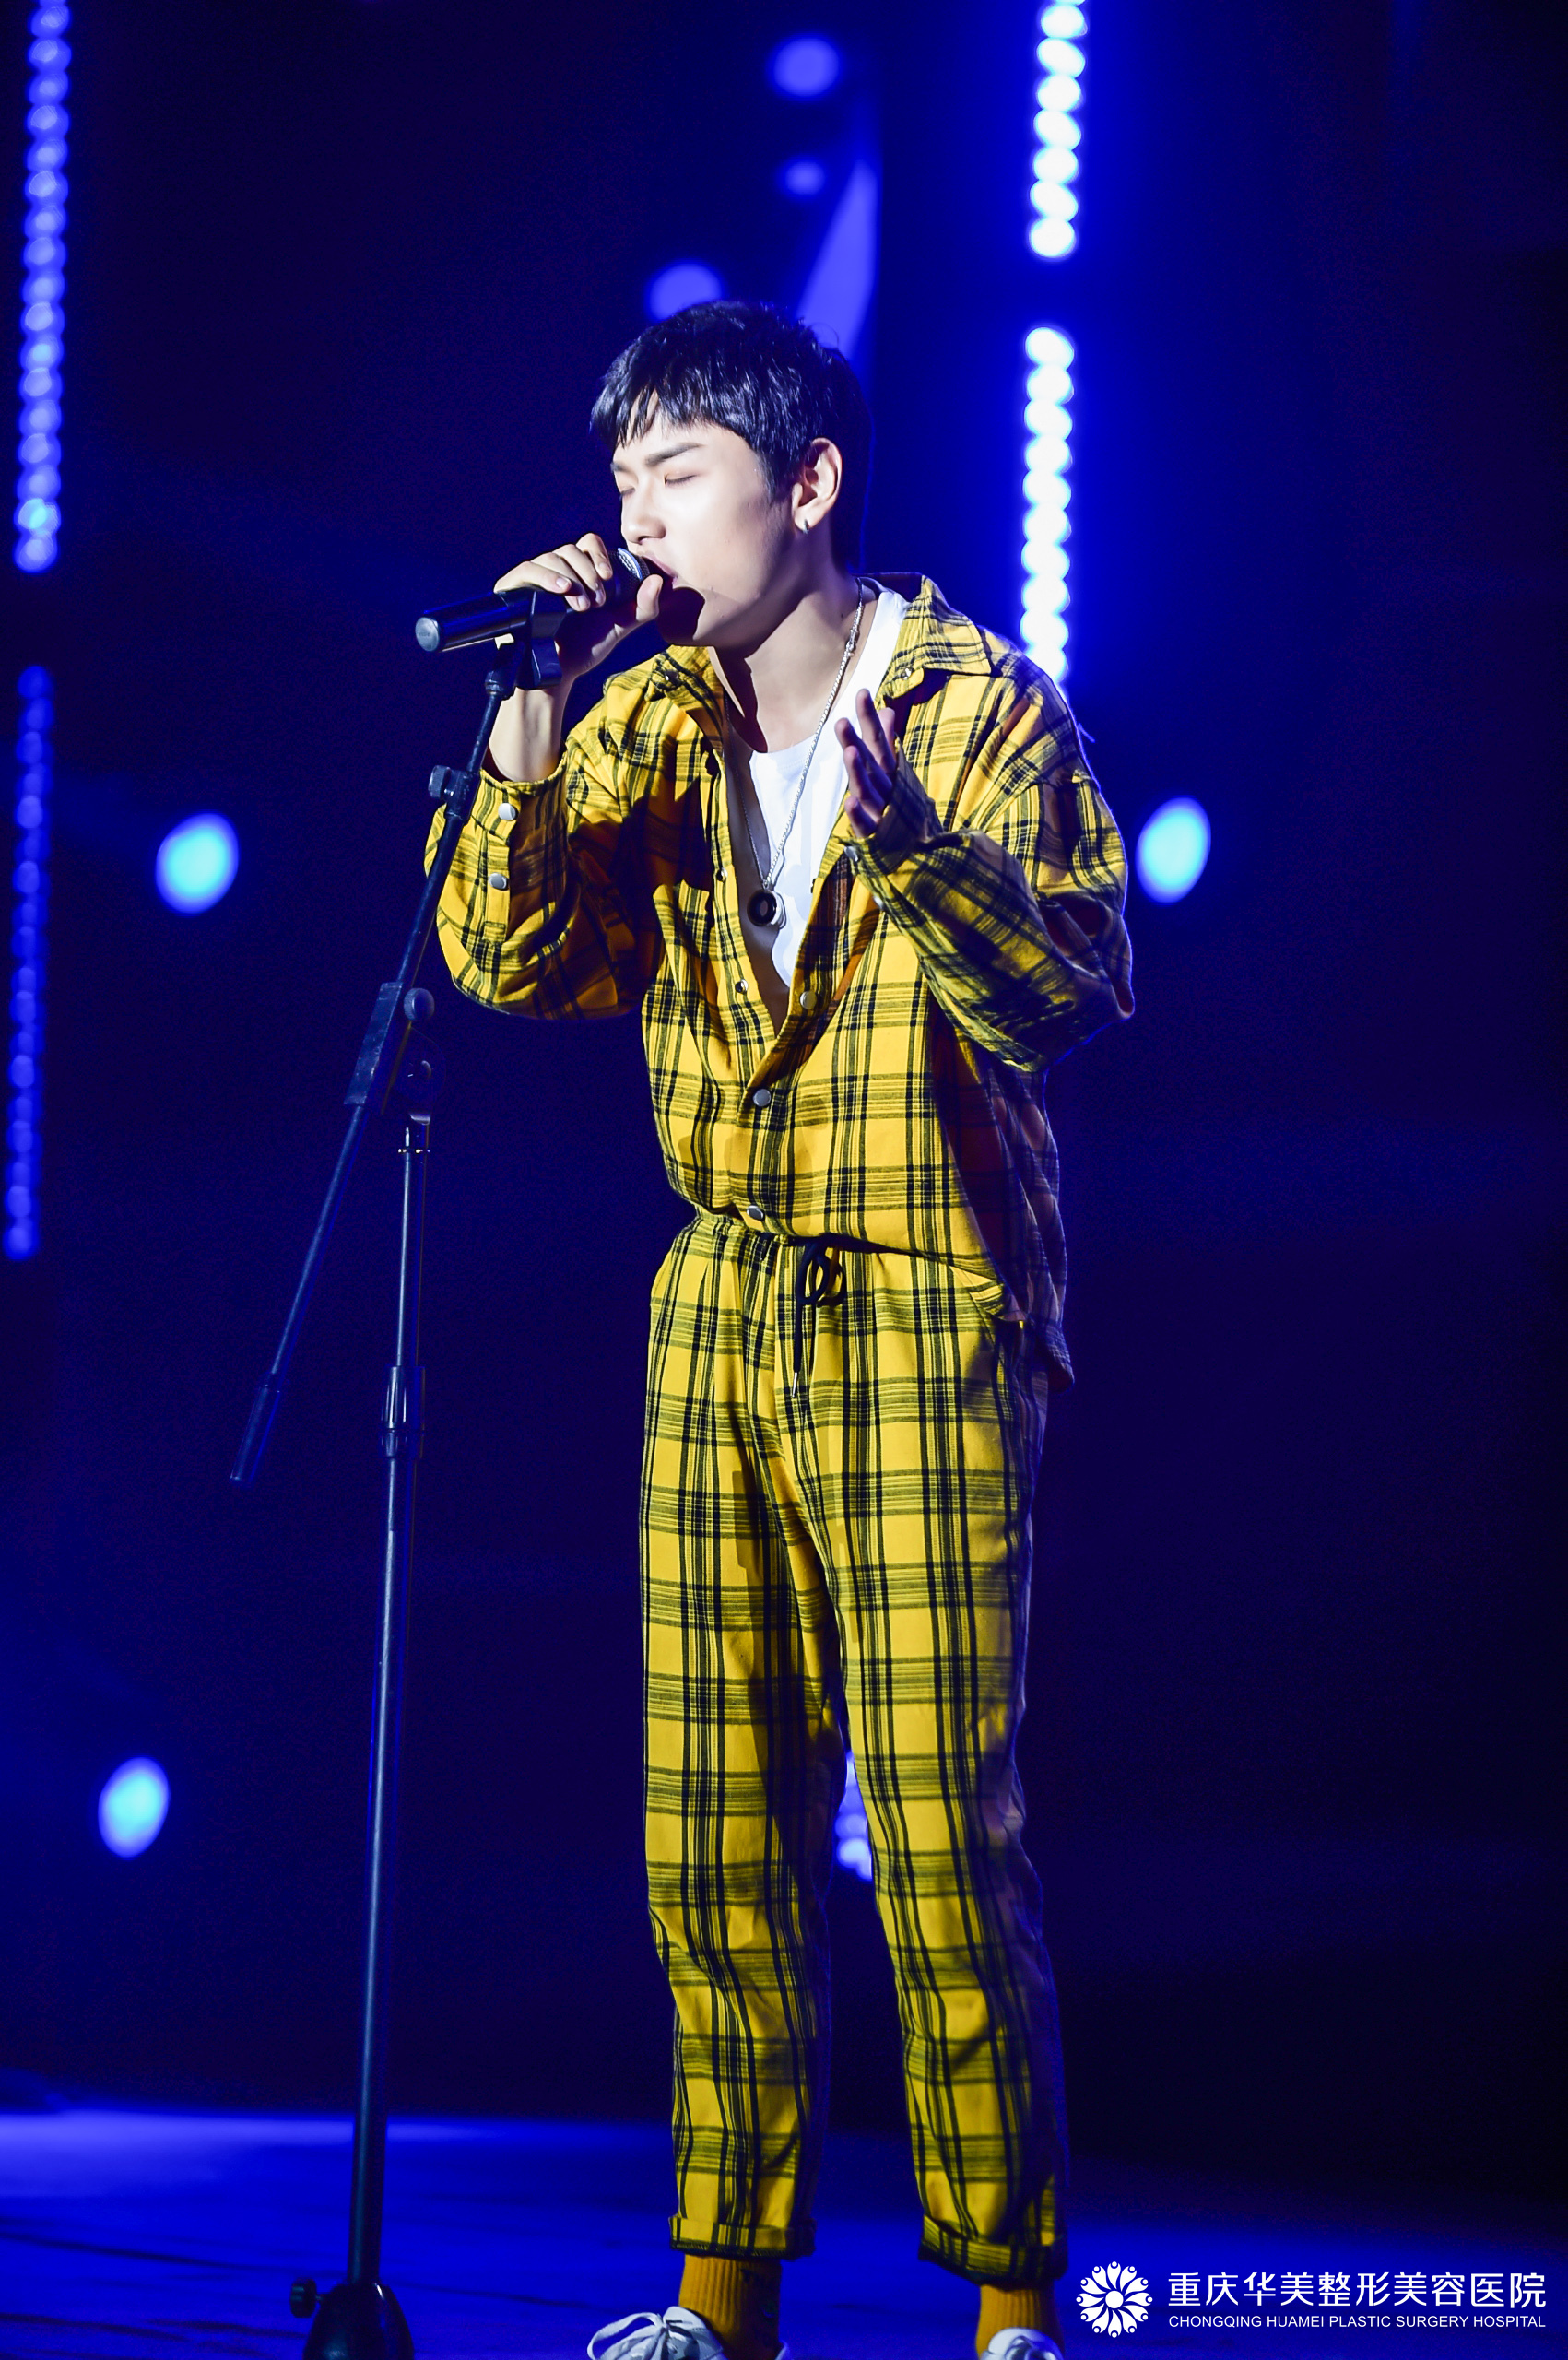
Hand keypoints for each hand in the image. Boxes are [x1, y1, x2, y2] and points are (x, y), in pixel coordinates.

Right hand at [492, 532, 661, 686]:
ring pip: (552, 557)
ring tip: (580, 606)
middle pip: (571, 548)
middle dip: (588, 573)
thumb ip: (644, 607)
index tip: (608, 578)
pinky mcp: (513, 587)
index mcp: (579, 572)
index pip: (588, 544)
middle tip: (596, 602)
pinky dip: (546, 576)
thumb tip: (659, 580)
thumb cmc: (586, 649)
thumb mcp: (619, 626)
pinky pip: (528, 568)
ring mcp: (533, 577)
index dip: (599, 555)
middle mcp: (555, 570)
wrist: (558, 672)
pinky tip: (561, 591)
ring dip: (572, 578)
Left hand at [835, 689, 900, 837]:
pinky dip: (859, 816)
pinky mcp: (878, 839)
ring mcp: (883, 813)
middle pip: (870, 762)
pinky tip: (850, 803)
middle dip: (857, 741)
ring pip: (869, 790)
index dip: (869, 718)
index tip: (862, 692)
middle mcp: (887, 790)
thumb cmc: (905, 810)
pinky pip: (867, 826)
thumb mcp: (896, 773)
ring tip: (849, 753)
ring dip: (859, 772)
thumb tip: (885, 710)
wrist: (925, 854)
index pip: (878, 741)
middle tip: (842, 720)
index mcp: (889, 774)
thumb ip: (887, 742)